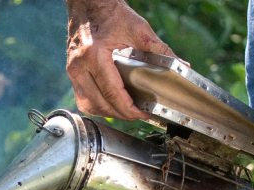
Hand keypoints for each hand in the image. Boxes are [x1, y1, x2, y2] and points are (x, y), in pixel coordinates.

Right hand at [66, 0, 174, 119]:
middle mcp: (80, 66)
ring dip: (110, 113)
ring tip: (127, 111)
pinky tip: (111, 104)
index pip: (114, 94)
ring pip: (90, 106)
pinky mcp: (72, 73)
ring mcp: (73, 71)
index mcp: (94, 56)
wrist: (89, 3)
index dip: (131, 110)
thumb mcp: (139, 30)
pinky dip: (98, 106)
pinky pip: (83, 99)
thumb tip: (182, 66)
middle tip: (139, 114)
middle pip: (102, 104)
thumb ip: (161, 50)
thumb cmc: (111, 13)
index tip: (144, 113)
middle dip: (123, 114)